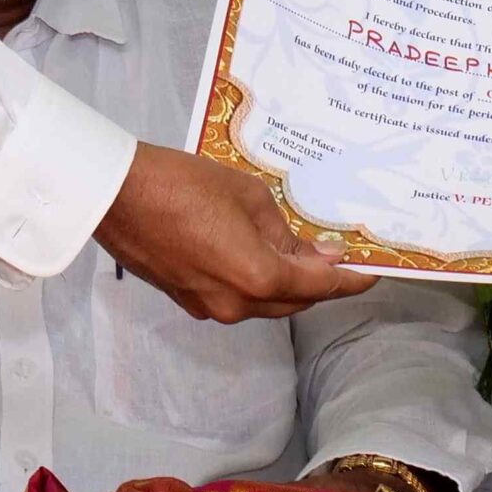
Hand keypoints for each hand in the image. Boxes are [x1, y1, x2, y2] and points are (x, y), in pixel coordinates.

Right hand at [95, 143, 371, 320]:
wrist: (118, 195)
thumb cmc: (185, 184)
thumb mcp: (248, 195)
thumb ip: (284, 231)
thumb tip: (312, 255)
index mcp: (258, 278)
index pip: (319, 287)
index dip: (350, 281)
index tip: (373, 272)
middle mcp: (237, 304)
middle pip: (293, 302)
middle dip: (318, 283)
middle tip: (335, 255)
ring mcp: (209, 307)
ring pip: (263, 303)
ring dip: (284, 283)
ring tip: (299, 252)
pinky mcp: (187, 300)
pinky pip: (235, 298)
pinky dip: (254, 282)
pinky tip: (257, 255)